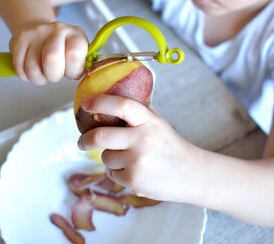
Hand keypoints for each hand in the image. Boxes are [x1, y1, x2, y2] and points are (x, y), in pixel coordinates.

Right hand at [9, 21, 88, 84]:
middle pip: (51, 60)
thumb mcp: (77, 54)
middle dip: (53, 76)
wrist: (39, 31)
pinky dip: (25, 75)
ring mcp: (37, 32)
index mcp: (76, 34)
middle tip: (54, 74)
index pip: (74, 56)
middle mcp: (58, 29)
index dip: (72, 72)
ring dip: (38, 78)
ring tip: (43, 71)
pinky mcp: (20, 38)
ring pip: (32, 68)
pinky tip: (32, 67)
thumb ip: (81, 65)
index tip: (71, 72)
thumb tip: (84, 75)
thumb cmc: (61, 48)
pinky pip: (19, 68)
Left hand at [77, 94, 199, 202]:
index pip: (121, 106)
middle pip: (101, 136)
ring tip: (130, 160)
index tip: (85, 102)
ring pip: (106, 157)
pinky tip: (136, 171)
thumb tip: (110, 93)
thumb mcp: (157, 122)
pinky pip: (111, 174)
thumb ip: (138, 110)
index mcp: (148, 121)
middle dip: (85, 140)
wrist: (192, 174)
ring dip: (110, 158)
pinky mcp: (134, 180)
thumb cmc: (169, 145)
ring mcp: (138, 161)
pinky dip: (118, 173)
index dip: (100, 102)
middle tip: (81, 142)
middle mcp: (143, 140)